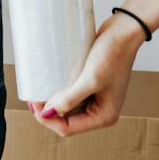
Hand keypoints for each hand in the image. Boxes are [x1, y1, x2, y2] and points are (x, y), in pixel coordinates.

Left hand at [29, 12, 146, 137]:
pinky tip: (51, 84)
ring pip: (68, 108)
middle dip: (49, 111)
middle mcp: (101, 111)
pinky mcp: (93, 86)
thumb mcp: (90, 79)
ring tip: (39, 90)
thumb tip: (47, 113)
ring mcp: (97, 98)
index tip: (34, 104)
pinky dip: (61, 92)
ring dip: (54, 102)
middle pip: (67, 120)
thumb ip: (69, 99)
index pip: (68, 128)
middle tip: (33, 96)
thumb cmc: (113, 54)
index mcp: (104, 116)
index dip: (48, 119)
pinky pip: (73, 95)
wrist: (125, 31)